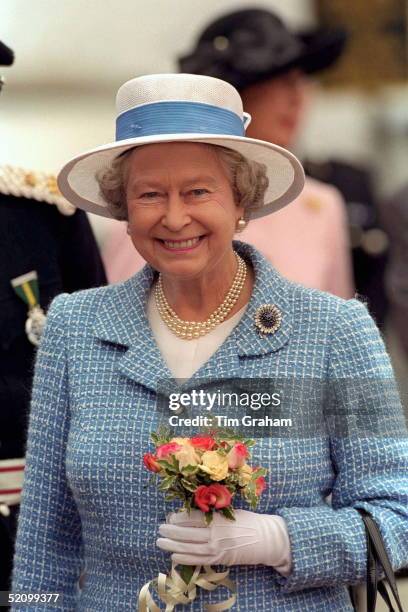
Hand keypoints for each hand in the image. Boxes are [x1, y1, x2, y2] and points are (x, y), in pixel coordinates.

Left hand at [156, 509, 291, 572]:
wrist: (266, 539)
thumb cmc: (249, 521)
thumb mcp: (231, 511)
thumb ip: (213, 513)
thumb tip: (193, 512)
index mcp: (219, 519)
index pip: (194, 518)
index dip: (179, 518)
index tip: (170, 516)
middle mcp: (216, 535)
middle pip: (188, 533)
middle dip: (172, 531)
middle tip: (160, 528)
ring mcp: (217, 549)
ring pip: (190, 548)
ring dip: (173, 545)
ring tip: (160, 542)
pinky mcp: (219, 560)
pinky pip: (199, 560)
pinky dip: (185, 559)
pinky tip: (174, 556)